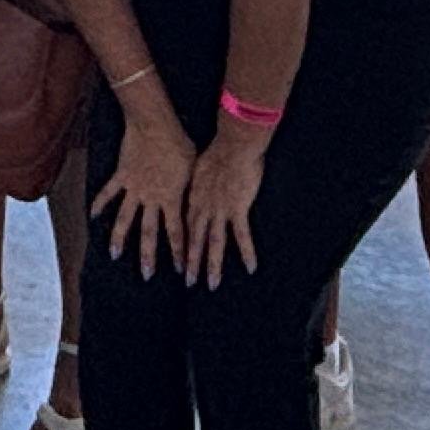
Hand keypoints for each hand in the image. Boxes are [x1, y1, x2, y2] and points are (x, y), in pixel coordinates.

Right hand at [91, 96, 195, 277]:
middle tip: (147, 275)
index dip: (179, 253)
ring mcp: (134, 188)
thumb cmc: (180, 144)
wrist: (155, 126)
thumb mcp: (193, 171)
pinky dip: (100, 204)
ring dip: (118, 238)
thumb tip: (199, 205)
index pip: (176, 232)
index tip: (182, 271)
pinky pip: (108, 193)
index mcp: (172, 198)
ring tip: (114, 255)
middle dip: (148, 256)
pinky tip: (92, 216)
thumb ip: (191, 191)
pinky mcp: (122, 176)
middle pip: (148, 232)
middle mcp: (151, 198)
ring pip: (124, 219)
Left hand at [180, 119, 269, 287]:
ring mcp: (220, 211)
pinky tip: (250, 268)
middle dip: (192, 262)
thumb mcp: (199, 164)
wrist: (232, 145)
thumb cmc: (218, 149)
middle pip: (195, 239)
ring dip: (213, 265)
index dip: (182, 243)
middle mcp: (203, 208)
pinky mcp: (237, 210)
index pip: (185, 225)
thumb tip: (197, 181)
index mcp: (193, 197)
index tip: (179, 257)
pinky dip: (246, 252)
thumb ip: (198, 178)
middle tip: (188, 281)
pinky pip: (242, 236)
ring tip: (211, 284)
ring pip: (215, 243)